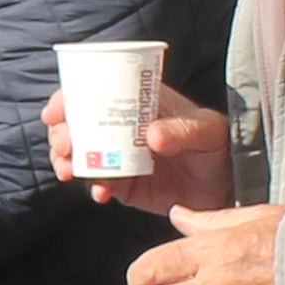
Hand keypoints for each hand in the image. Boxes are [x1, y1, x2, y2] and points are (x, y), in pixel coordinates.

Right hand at [50, 80, 236, 214]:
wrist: (229, 188)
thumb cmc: (220, 147)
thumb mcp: (208, 131)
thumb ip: (183, 130)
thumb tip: (153, 135)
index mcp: (139, 103)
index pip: (96, 91)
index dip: (68, 98)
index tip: (56, 112)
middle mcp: (124, 128)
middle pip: (79, 124)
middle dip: (62, 134)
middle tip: (64, 146)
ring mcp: (121, 158)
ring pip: (81, 155)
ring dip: (67, 162)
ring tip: (69, 171)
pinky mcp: (125, 186)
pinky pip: (100, 185)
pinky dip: (93, 189)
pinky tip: (100, 193)